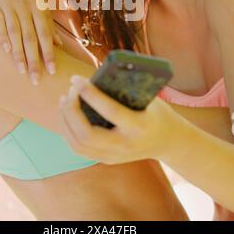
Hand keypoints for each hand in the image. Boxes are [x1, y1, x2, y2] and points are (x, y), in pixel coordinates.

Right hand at [0, 0, 61, 83]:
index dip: (49, 53)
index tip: (52, 70)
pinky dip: (2, 37)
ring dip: (18, 54)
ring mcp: (9, 7)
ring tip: (21, 71)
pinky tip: (7, 51)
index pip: (45, 34)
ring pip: (14, 34)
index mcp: (40, 6)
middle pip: (30, 38)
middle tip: (35, 80)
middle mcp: (25, 8)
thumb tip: (58, 42)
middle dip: (34, 60)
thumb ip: (53, 19)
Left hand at [58, 75, 176, 163]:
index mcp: (139, 126)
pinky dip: (67, 130)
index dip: (90, 94)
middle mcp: (125, 145)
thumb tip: (94, 74)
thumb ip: (123, 88)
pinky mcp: (106, 160)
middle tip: (70, 90)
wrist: (169, 142)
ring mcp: (114, 156)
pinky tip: (66, 114)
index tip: (76, 79)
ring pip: (78, 144)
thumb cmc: (156, 112)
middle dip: (72, 110)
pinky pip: (79, 148)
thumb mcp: (148, 97)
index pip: (110, 111)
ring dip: (66, 120)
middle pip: (87, 134)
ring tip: (64, 99)